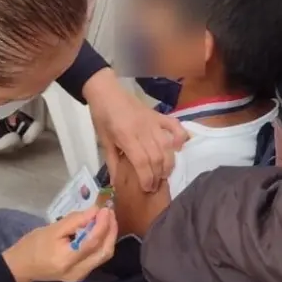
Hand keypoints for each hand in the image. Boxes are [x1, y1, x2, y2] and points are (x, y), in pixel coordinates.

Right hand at [2, 207, 117, 281]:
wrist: (21, 267)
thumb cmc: (32, 245)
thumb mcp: (51, 229)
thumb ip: (74, 221)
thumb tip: (94, 211)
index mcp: (67, 259)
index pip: (92, 241)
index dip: (102, 224)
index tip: (105, 209)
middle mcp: (78, 271)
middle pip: (104, 252)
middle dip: (110, 231)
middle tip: (109, 213)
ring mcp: (80, 276)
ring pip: (103, 256)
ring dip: (108, 237)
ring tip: (107, 219)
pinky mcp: (81, 275)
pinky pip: (97, 258)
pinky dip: (101, 243)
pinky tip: (99, 231)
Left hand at [83, 69, 186, 191]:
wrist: (106, 92)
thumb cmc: (102, 117)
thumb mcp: (103, 141)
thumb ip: (112, 162)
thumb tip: (116, 183)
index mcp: (126, 137)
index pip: (141, 161)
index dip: (146, 178)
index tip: (147, 189)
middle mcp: (142, 130)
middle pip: (156, 157)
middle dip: (158, 175)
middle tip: (155, 186)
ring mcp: (153, 122)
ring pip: (167, 146)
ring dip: (168, 163)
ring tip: (164, 175)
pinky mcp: (158, 115)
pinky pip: (175, 126)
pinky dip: (180, 137)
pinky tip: (179, 148)